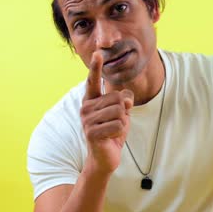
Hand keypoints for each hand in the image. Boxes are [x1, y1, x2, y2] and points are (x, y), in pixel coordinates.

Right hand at [80, 53, 133, 174]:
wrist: (105, 157)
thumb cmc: (112, 132)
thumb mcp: (122, 113)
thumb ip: (124, 100)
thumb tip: (126, 99)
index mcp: (91, 100)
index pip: (93, 81)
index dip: (95, 67)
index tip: (97, 53)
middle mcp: (86, 108)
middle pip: (118, 98)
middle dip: (124, 111)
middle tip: (116, 123)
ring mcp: (87, 120)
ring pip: (120, 111)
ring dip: (123, 123)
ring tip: (113, 131)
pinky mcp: (91, 132)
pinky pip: (118, 124)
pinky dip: (120, 132)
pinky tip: (112, 137)